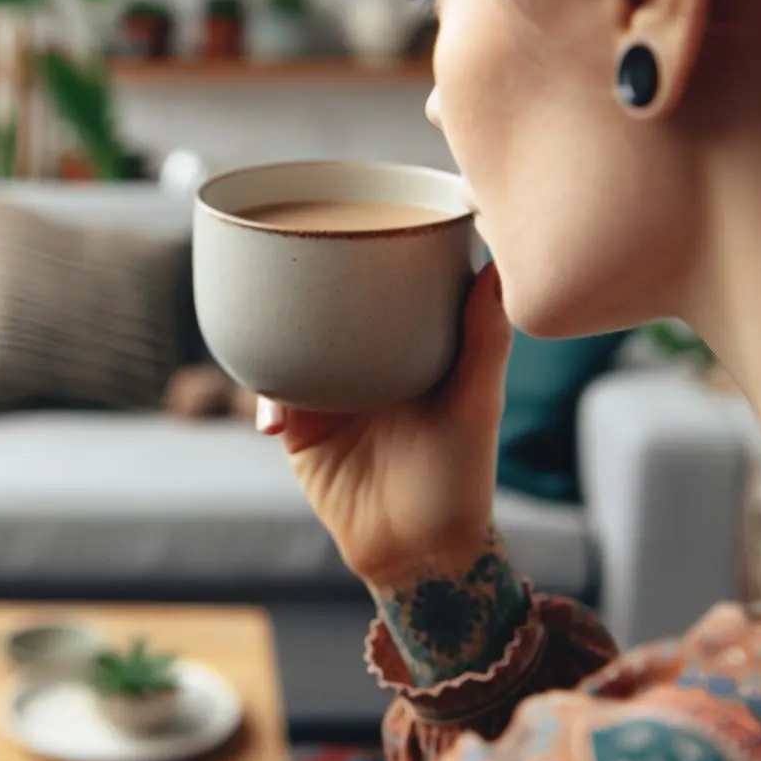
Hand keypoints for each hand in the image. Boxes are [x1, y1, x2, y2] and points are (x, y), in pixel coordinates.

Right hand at [258, 263, 512, 590]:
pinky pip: (271, 399)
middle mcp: (366, 361)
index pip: (386, 284)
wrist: (416, 553)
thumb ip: (483, 340)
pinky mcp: (300, 429)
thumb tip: (495, 267)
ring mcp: (328, 392)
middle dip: (303, 277)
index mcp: (409, 346)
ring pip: (289, 345)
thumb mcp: (475, 406)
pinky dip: (266, 400)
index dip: (372, 246)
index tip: (360, 207)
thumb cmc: (460, 480)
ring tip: (265, 317)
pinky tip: (276, 417)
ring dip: (272, 329)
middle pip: (327, 306)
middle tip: (289, 248)